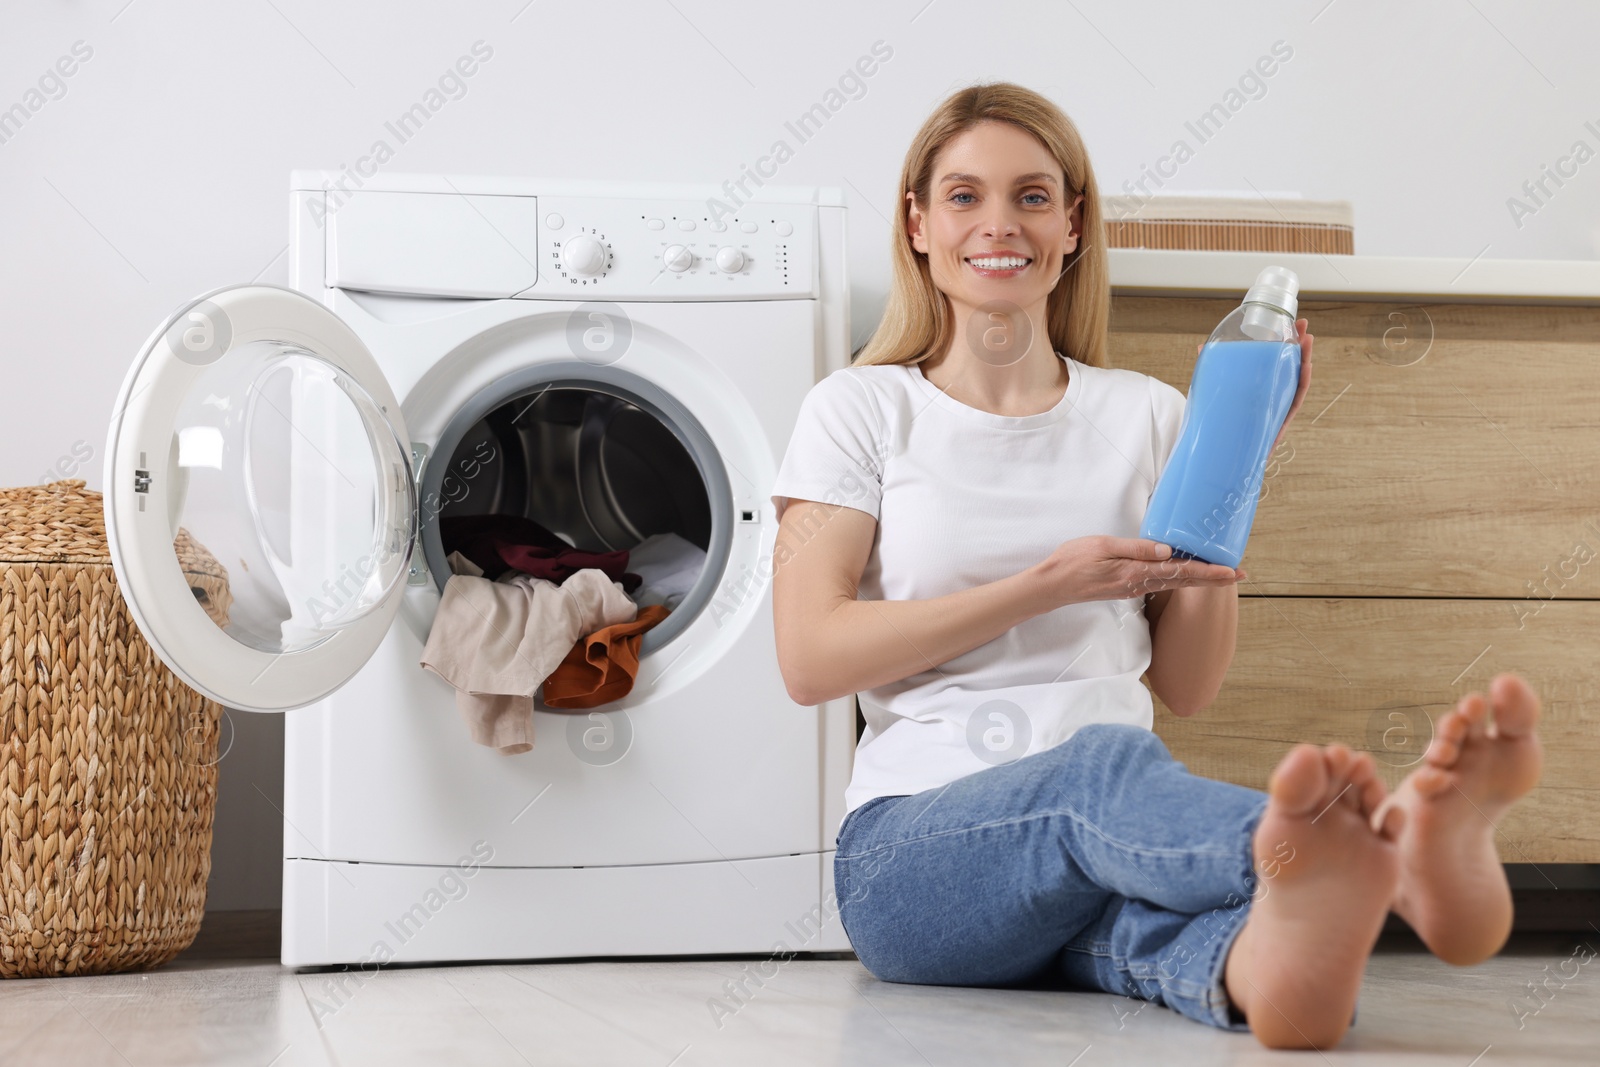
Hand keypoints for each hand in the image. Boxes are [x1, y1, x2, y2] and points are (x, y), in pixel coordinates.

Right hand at [1039, 535, 1243, 609]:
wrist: (1053, 585)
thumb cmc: (1073, 561)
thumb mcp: (1102, 546)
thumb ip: (1135, 548)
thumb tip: (1167, 550)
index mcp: (1135, 572)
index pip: (1180, 571)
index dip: (1209, 573)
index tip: (1233, 573)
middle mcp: (1139, 584)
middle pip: (1184, 581)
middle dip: (1214, 579)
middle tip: (1241, 576)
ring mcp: (1133, 588)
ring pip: (1174, 583)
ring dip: (1199, 580)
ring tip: (1222, 576)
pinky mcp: (1127, 588)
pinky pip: (1160, 583)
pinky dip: (1179, 579)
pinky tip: (1186, 574)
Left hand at [1196, 317, 1313, 452]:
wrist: (1215, 459)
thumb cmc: (1219, 424)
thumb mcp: (1214, 393)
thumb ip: (1212, 372)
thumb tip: (1201, 348)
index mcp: (1261, 388)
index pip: (1277, 361)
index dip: (1287, 342)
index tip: (1291, 322)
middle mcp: (1272, 397)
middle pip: (1291, 367)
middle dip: (1300, 345)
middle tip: (1303, 325)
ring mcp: (1277, 409)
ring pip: (1297, 382)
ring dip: (1306, 360)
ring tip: (1309, 340)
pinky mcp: (1277, 424)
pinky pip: (1294, 403)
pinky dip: (1301, 385)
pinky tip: (1305, 368)